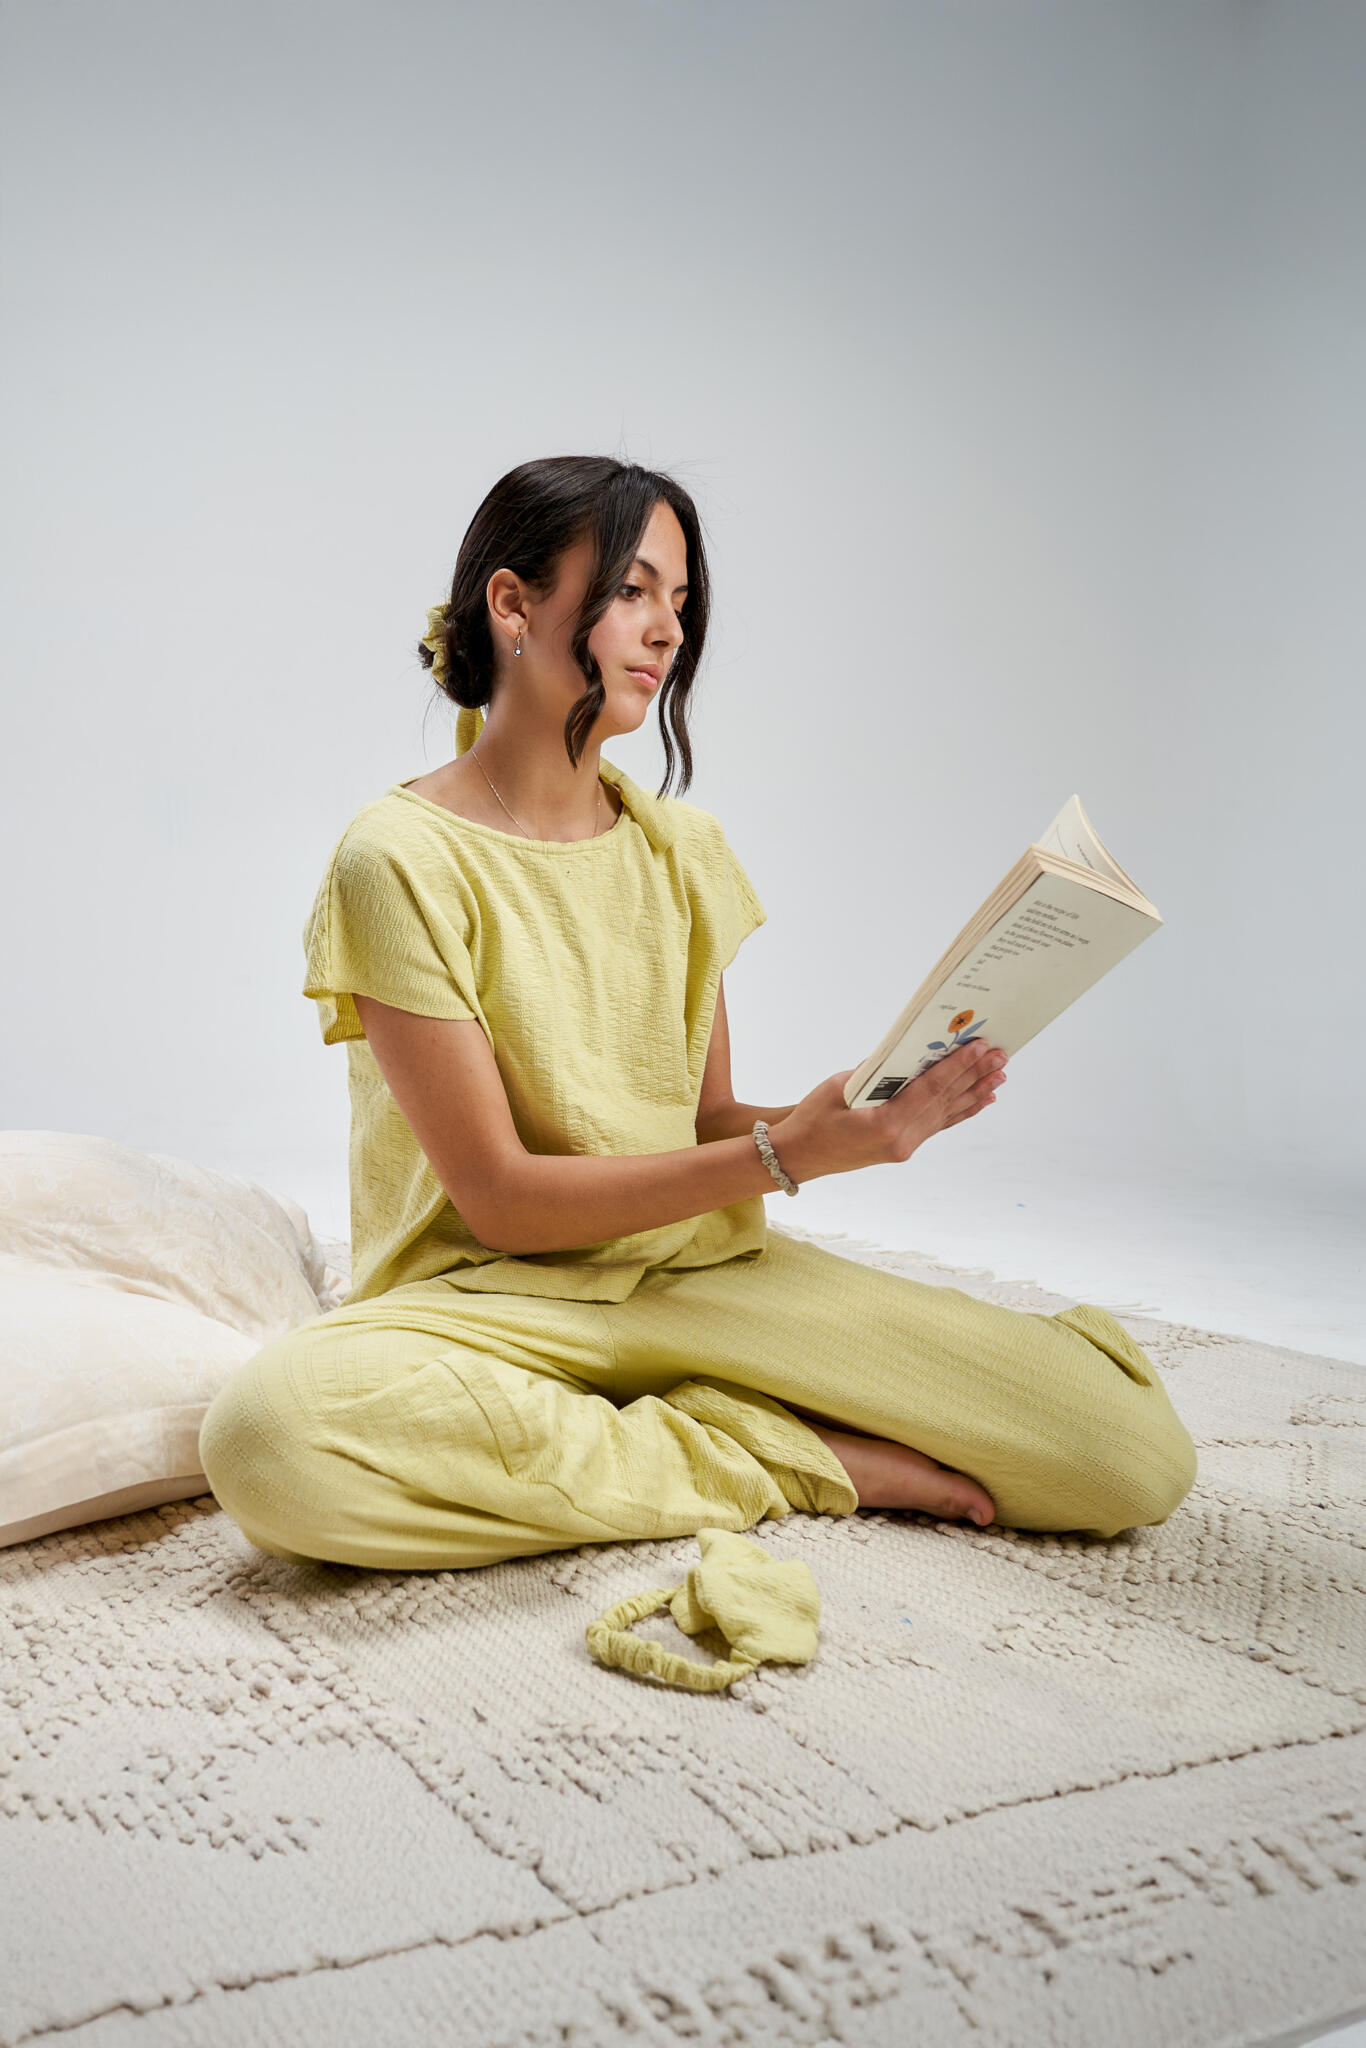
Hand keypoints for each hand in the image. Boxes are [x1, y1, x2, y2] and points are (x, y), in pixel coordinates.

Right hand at [766, 1042, 1007, 1185]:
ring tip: (999, 1075)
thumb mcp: (840, 1086)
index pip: (931, 1090)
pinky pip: (939, 1125)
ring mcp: (905, 1147)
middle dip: (974, 1075)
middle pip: (946, 1102)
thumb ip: (877, 1070)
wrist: (798, 1156)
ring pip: (948, 1114)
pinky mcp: (904, 1148)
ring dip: (975, 1092)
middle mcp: (902, 1140)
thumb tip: (910, 1052)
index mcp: (886, 1125)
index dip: (957, 1066)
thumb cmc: (812, 1120)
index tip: (979, 1048)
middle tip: (1000, 1055)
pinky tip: (980, 1100)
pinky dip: (960, 1111)